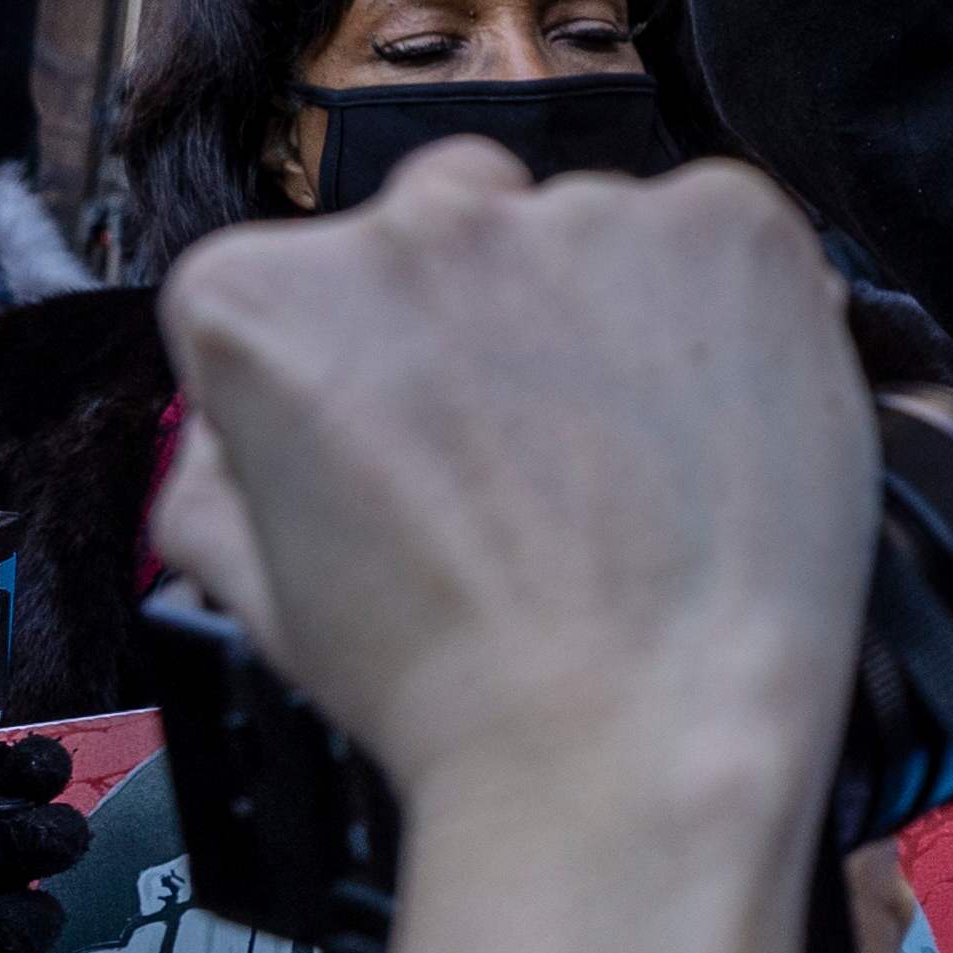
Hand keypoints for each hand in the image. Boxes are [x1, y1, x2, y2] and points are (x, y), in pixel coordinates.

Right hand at [151, 145, 877, 819]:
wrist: (634, 738)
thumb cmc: (456, 685)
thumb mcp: (259, 588)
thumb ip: (216, 474)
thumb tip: (231, 431)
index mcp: (262, 297)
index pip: (313, 270)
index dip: (376, 359)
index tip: (418, 429)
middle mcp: (417, 225)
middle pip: (459, 220)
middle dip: (494, 313)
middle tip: (545, 451)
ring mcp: (582, 214)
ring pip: (599, 234)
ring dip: (619, 312)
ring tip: (643, 462)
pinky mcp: (727, 224)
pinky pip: (726, 238)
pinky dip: (736, 311)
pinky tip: (721, 425)